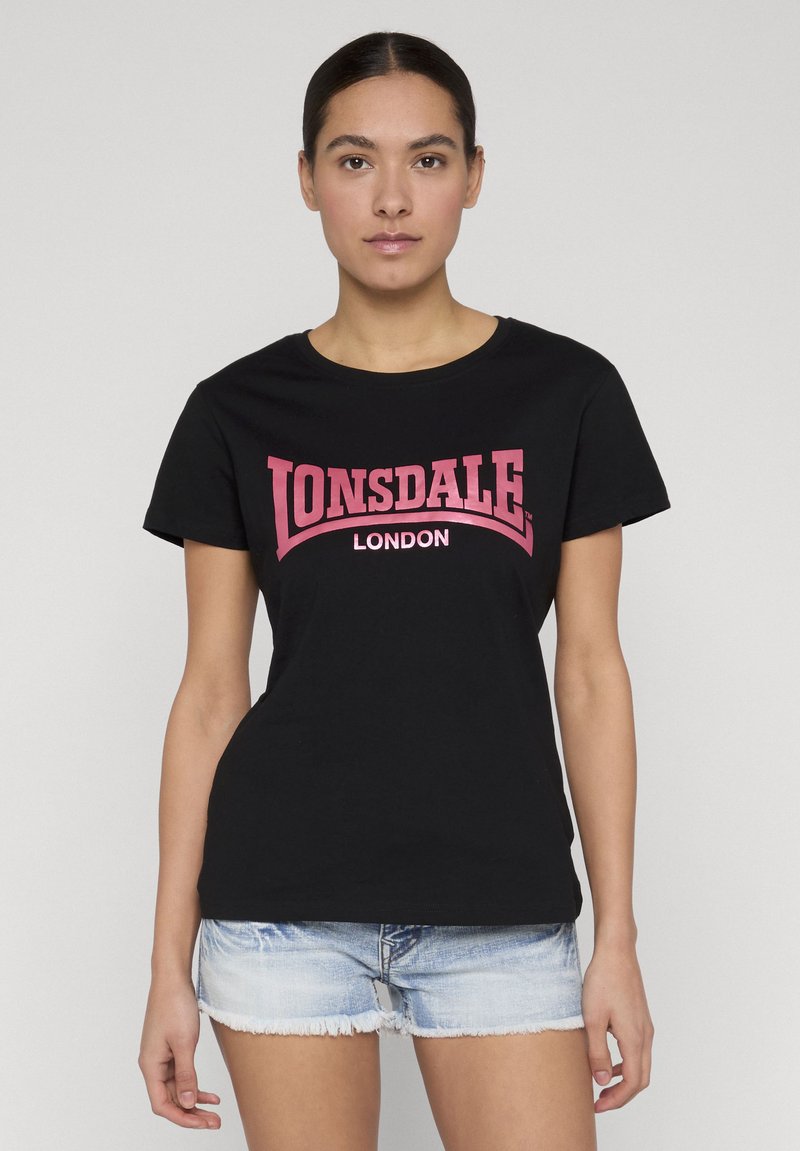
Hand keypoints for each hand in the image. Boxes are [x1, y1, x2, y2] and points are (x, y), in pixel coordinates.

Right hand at [138, 974, 221, 1129]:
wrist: (173, 978)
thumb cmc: (175, 1006)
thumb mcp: (185, 1043)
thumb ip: (187, 1075)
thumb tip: (188, 1104)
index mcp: (150, 1066)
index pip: (162, 1104)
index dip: (181, 1118)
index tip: (202, 1123)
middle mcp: (153, 1065)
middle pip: (170, 1100)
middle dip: (192, 1113)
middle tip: (214, 1122)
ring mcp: (162, 1057)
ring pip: (178, 1089)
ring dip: (195, 1101)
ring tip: (215, 1112)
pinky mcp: (171, 1049)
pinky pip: (182, 1075)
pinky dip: (195, 1085)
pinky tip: (211, 1094)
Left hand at [581, 940, 653, 1111]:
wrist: (617, 952)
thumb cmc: (603, 981)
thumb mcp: (592, 1019)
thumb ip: (597, 1052)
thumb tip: (601, 1081)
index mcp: (635, 1039)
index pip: (632, 1082)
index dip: (616, 1100)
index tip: (597, 1106)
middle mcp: (645, 1036)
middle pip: (640, 1078)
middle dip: (621, 1095)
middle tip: (599, 1102)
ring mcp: (645, 1027)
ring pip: (640, 1065)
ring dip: (623, 1080)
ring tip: (601, 1085)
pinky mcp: (640, 1019)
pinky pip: (637, 1051)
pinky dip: (625, 1063)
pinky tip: (607, 1061)